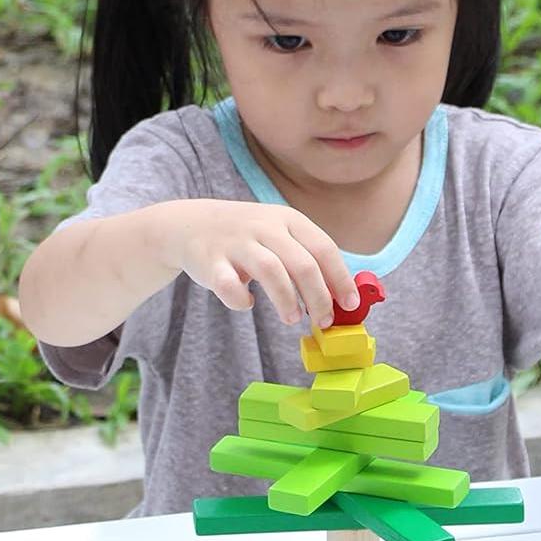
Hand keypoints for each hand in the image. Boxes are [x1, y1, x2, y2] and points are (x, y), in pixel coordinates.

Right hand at [155, 200, 358, 332]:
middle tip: (323, 321)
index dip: (341, 279)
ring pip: (271, 271)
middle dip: (319, 298)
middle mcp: (264, 226)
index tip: (351, 305)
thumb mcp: (278, 234)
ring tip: (292, 318)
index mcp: (287, 219)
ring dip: (287, 300)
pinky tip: (247, 302)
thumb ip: (306, 258)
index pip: (324, 248)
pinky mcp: (210, 261)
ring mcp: (236, 242)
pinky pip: (229, 286)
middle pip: (302, 263)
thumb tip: (341, 298)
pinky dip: (241, 301)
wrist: (189, 224)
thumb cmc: (246, 238)